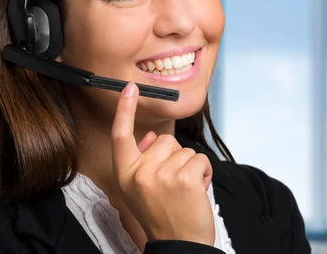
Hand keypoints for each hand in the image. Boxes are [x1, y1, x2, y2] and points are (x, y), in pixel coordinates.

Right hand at [111, 82, 214, 245]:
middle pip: (164, 140)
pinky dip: (205, 172)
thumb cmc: (162, 216)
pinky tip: (198, 190)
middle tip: (173, 184)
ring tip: (185, 190)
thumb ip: (142, 161)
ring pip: (185, 150)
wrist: (179, 245)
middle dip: (174, 156)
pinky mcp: (185, 179)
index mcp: (125, 174)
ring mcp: (162, 175)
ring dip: (190, 167)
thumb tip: (151, 136)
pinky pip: (200, 159)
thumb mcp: (140, 190)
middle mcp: (140, 173)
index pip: (121, 136)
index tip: (130, 89)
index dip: (124, 110)